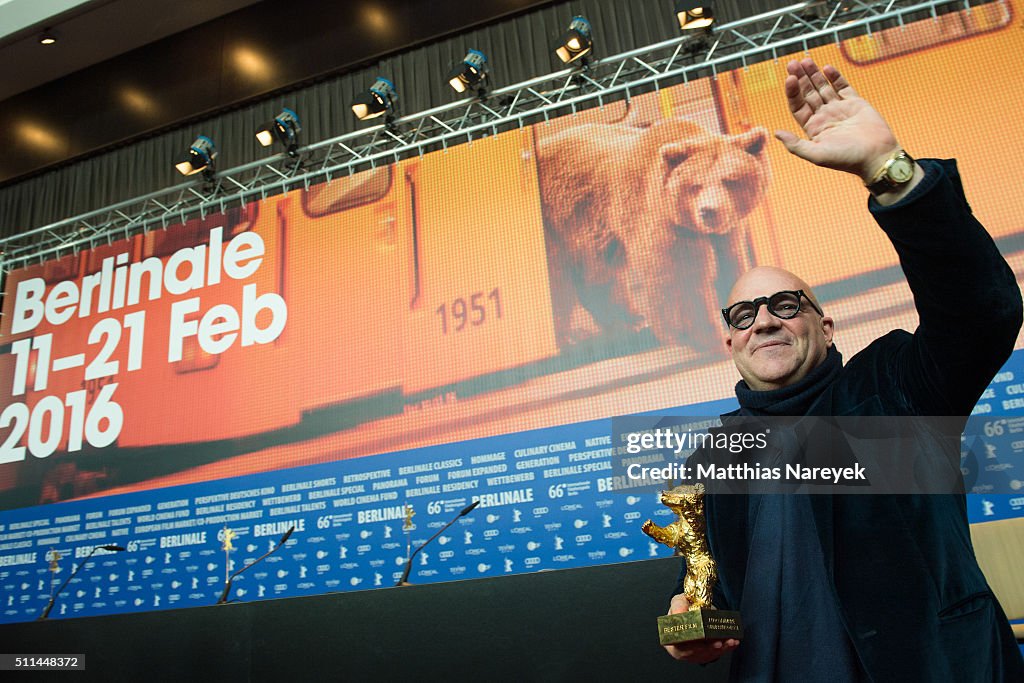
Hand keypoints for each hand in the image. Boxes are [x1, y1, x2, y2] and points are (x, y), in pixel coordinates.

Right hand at [662, 594, 738, 664]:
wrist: (695, 608)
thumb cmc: (684, 607)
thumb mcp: (678, 602)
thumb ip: (678, 606)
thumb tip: (679, 613)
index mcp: (672, 640)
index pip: (680, 647)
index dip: (691, 646)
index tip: (701, 642)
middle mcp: (683, 651)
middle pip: (696, 653)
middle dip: (709, 649)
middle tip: (719, 643)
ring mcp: (695, 654)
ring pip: (709, 655)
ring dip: (721, 649)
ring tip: (730, 641)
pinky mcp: (707, 654)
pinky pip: (717, 653)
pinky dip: (727, 648)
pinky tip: (733, 642)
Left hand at [774, 58, 900, 182]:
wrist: (876, 156)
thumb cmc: (847, 159)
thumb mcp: (817, 155)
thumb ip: (795, 145)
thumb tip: (776, 133)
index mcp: (813, 128)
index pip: (797, 105)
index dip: (792, 92)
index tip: (789, 78)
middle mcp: (824, 117)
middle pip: (808, 93)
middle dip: (800, 78)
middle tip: (792, 63)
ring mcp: (840, 109)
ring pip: (823, 87)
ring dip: (814, 74)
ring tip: (805, 60)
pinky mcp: (856, 103)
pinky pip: (843, 87)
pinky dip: (835, 77)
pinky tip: (826, 67)